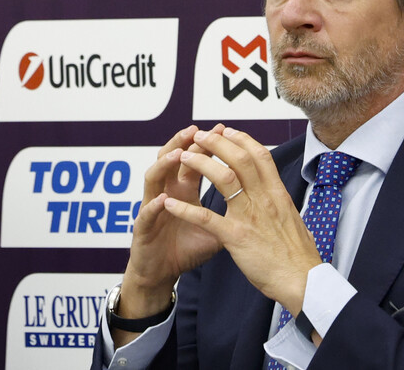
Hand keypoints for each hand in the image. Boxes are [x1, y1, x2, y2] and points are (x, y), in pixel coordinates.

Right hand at [119, 125, 223, 325]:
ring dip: (164, 165)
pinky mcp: (142, 228)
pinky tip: (162, 198)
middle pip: (171, 159)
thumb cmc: (187, 248)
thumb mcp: (216, 229)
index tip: (222, 129)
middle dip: (183, 142)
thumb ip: (233, 212)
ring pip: (153, 178)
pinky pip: (146, 213)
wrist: (163, 273)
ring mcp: (152, 207)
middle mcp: (166, 192)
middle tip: (196, 130)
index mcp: (184, 189)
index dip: (208, 145)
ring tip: (177, 154)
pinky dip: (154, 205)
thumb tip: (261, 202)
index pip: (195, 160)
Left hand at [164, 127, 322, 314]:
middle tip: (201, 136)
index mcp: (278, 194)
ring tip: (184, 157)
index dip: (242, 140)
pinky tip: (170, 203)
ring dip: (201, 164)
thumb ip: (280, 203)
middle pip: (240, 159)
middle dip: (218, 143)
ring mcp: (250, 217)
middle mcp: (264, 200)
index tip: (227, 131)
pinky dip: (185, 210)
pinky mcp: (236, 237)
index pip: (260, 156)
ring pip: (224, 179)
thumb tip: (276, 193)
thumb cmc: (299, 254)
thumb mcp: (293, 219)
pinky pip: (207, 218)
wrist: (303, 279)